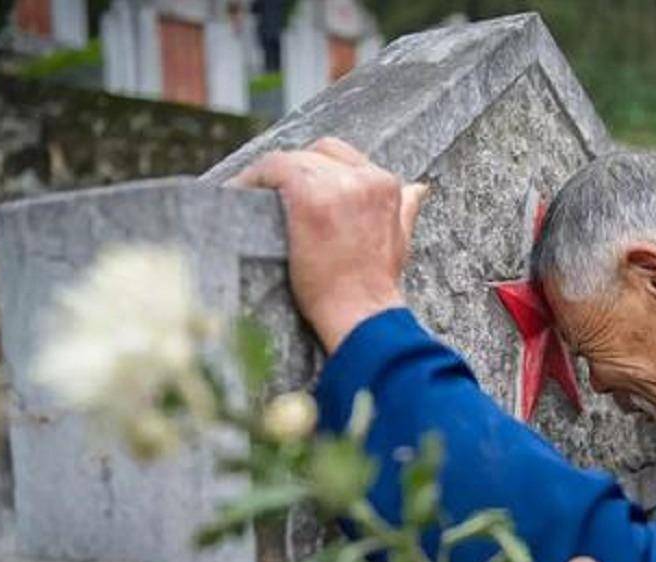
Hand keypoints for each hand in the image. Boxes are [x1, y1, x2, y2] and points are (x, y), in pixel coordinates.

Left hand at [225, 138, 427, 352]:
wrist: (362, 313)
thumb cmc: (375, 285)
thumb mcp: (401, 239)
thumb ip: (406, 208)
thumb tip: (419, 188)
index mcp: (386, 184)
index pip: (343, 157)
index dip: (317, 168)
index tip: (295, 184)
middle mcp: (364, 177)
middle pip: (317, 153)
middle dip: (293, 169)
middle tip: (269, 189)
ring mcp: (336, 185)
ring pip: (292, 160)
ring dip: (268, 175)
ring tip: (247, 192)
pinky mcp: (309, 196)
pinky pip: (271, 170)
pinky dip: (252, 179)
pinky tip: (236, 193)